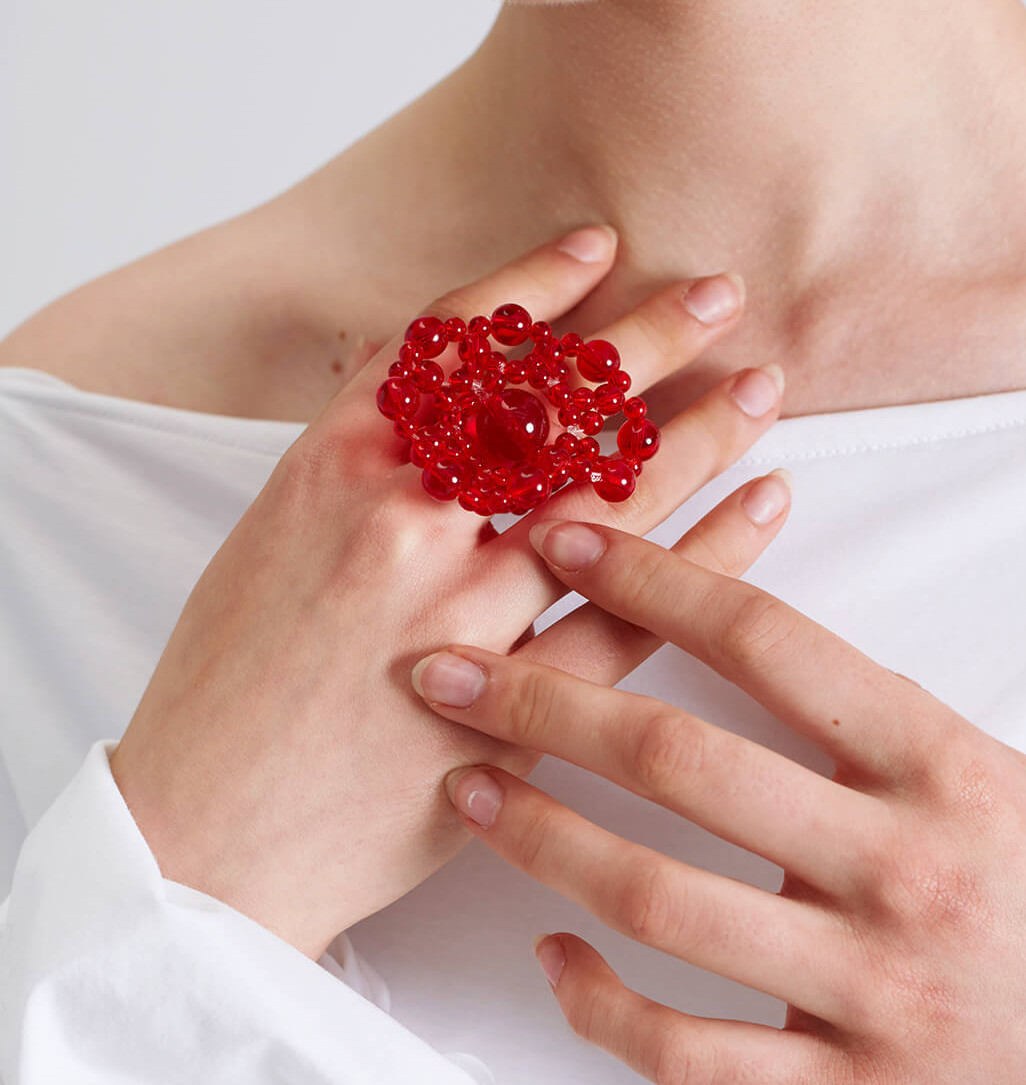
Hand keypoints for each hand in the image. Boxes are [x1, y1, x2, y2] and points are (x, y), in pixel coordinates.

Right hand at [109, 226, 787, 958]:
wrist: (204, 836)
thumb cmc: (223, 695)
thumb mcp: (262, 545)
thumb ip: (349, 470)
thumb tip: (421, 400)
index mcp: (331, 473)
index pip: (452, 348)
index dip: (536, 289)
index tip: (600, 249)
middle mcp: (400, 529)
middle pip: (550, 410)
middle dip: (646, 342)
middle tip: (722, 293)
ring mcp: (459, 621)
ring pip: (605, 503)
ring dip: (696, 435)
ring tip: (763, 390)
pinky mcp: (509, 711)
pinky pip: (629, 621)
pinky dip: (706, 558)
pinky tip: (761, 509)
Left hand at [411, 517, 1025, 1084]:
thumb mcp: (992, 780)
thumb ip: (871, 725)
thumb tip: (732, 644)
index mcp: (942, 768)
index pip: (772, 644)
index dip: (651, 578)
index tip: (561, 540)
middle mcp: (901, 867)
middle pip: (684, 763)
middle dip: (546, 703)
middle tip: (453, 672)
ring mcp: (871, 985)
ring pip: (663, 904)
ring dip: (544, 840)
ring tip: (470, 795)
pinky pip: (692, 1054)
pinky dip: (602, 1007)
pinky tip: (552, 958)